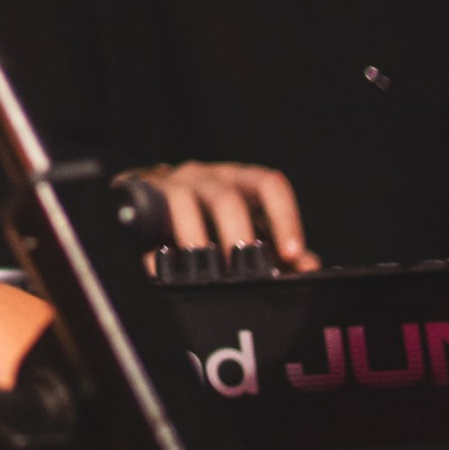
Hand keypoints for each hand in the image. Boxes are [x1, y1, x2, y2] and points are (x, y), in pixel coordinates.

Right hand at [127, 160, 315, 270]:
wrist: (145, 202)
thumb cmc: (209, 221)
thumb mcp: (249, 230)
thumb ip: (280, 251)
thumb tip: (309, 269)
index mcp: (239, 180)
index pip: (269, 184)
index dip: (284, 217)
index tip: (292, 254)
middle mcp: (207, 176)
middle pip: (226, 198)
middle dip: (237, 236)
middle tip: (242, 271)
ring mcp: (171, 184)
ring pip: (183, 201)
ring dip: (195, 239)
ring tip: (202, 272)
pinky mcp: (139, 199)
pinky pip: (144, 218)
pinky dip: (153, 249)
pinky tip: (159, 271)